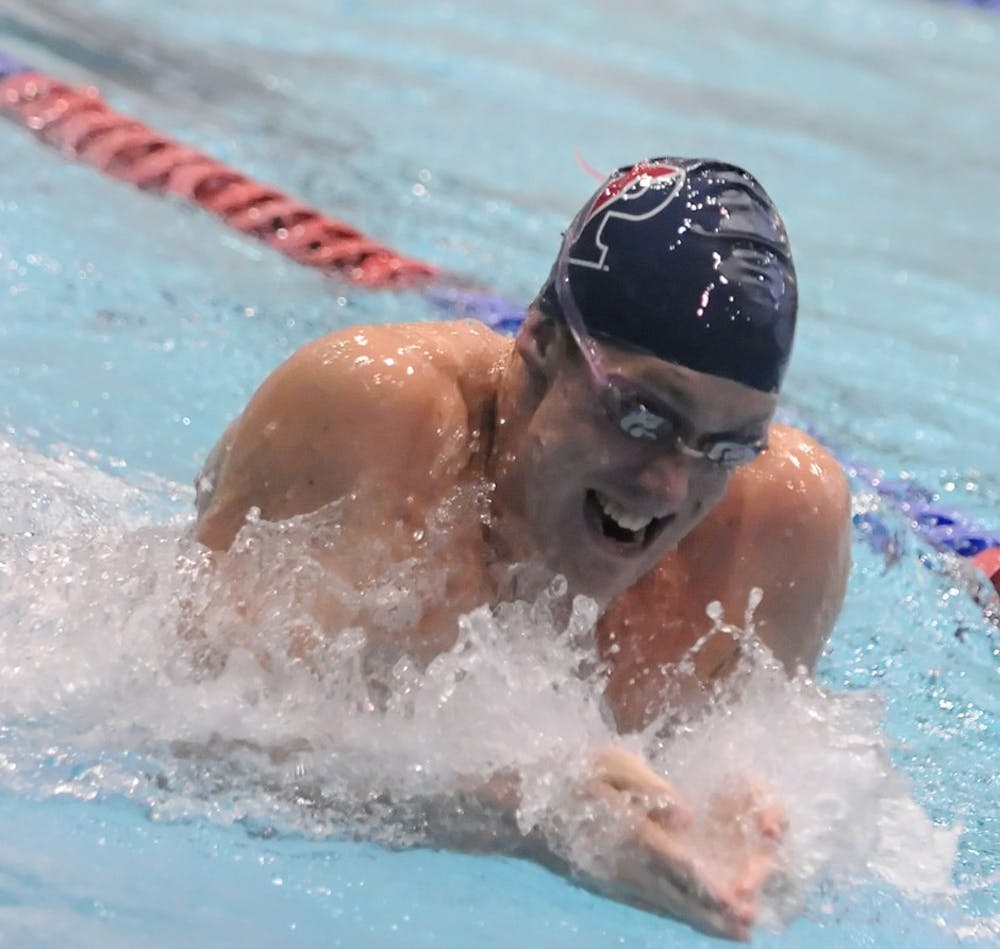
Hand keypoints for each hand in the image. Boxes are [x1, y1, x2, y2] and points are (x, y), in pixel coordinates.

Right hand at [577, 747, 783, 941]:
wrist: (520, 812)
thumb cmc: (570, 777)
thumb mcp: (609, 764)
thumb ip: (650, 787)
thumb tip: (688, 817)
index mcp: (630, 832)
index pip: (677, 863)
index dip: (709, 885)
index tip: (739, 901)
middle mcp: (625, 866)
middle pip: (677, 895)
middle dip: (715, 914)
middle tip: (750, 930)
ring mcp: (615, 882)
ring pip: (666, 906)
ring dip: (702, 921)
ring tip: (738, 935)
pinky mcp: (608, 887)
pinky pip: (649, 904)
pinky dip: (677, 915)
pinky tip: (695, 919)